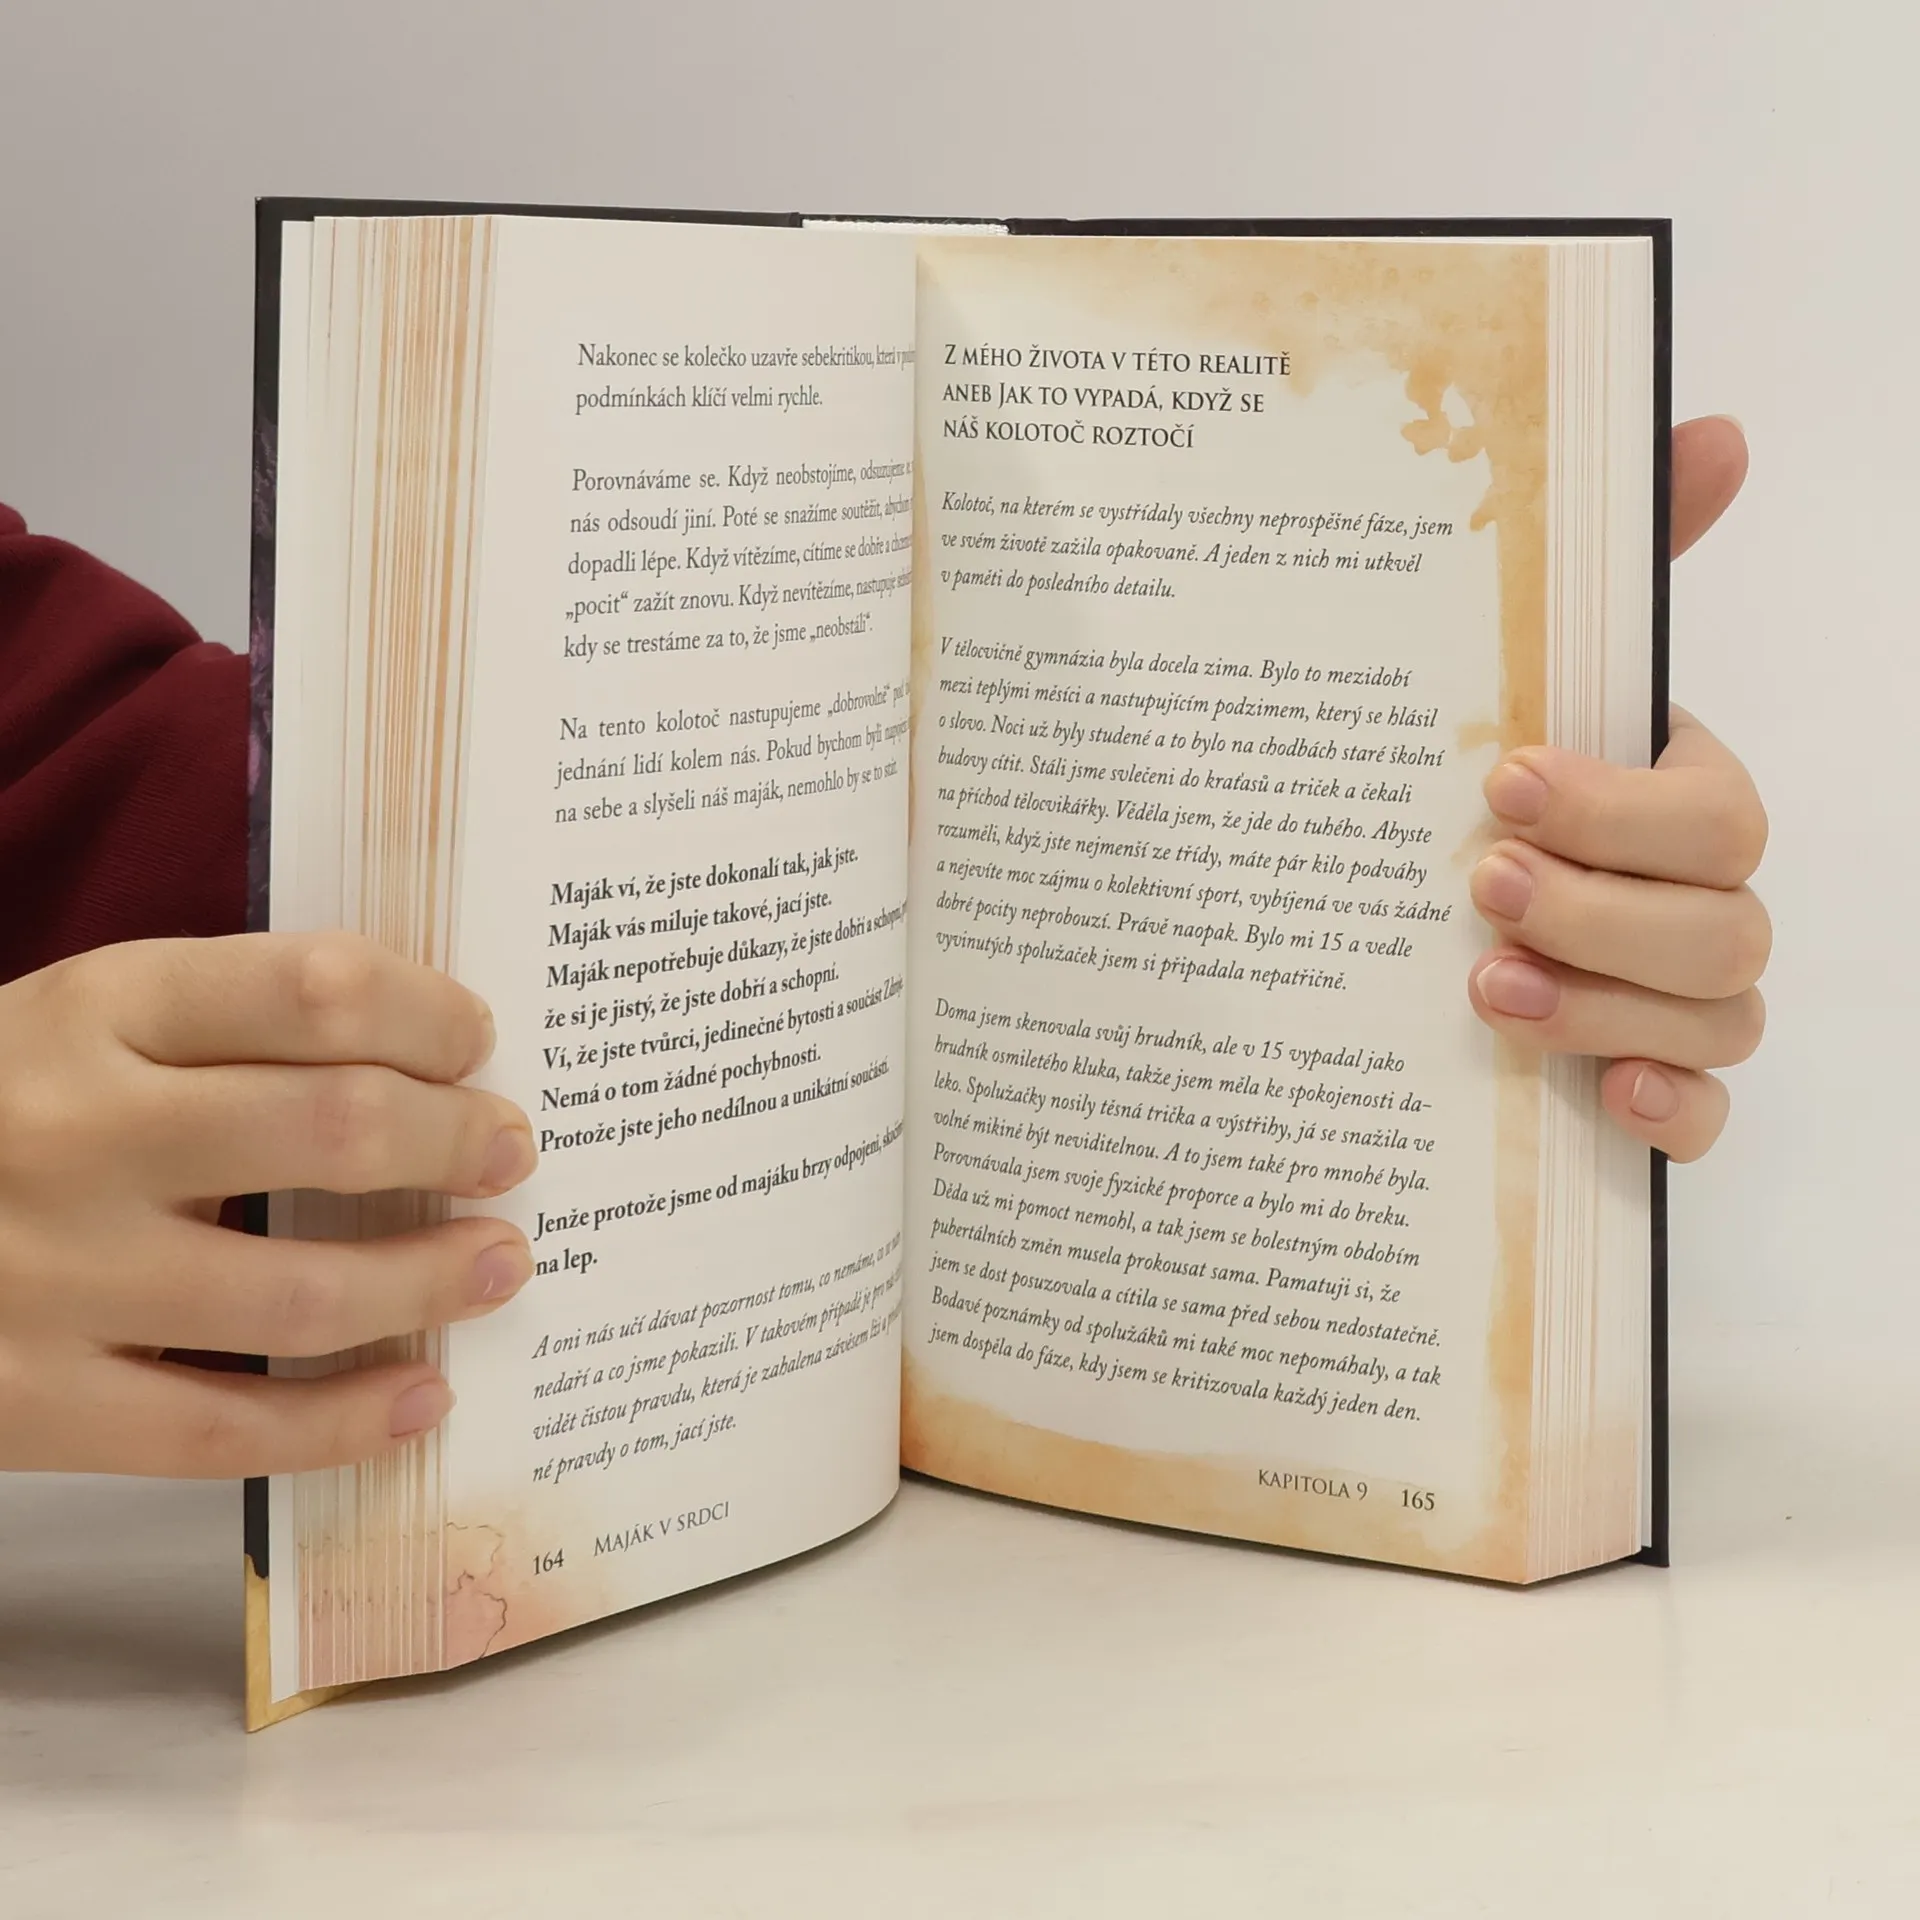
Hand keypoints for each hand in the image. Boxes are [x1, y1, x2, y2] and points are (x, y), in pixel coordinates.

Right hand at [0, 933, 536, 1475]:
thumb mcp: (84, 1022)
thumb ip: (226, 1026)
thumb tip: (429, 1053)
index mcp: (96, 1008)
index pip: (311, 987)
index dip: (427, 1013)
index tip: (475, 1041)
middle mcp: (78, 1133)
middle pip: (331, 1127)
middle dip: (455, 1139)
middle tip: (510, 1150)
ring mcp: (53, 1277)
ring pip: (298, 1292)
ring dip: (430, 1279)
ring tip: (501, 1261)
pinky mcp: (35, 1405)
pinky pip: (228, 1430)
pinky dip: (346, 1421)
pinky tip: (424, 1396)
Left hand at [1467, 416, 1766, 1161]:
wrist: (1412, 902)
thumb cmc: (1487, 784)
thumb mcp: (1522, 671)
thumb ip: (1614, 562)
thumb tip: (1713, 429)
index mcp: (1678, 802)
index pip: (1715, 813)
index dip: (1620, 807)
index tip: (1500, 783)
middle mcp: (1699, 900)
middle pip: (1720, 925)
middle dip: (1599, 911)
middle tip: (1479, 888)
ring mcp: (1686, 1001)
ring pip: (1716, 1017)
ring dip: (1604, 1004)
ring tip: (1485, 987)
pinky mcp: (1654, 1084)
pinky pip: (1710, 1113)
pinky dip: (1673, 1109)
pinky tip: (1610, 1097)